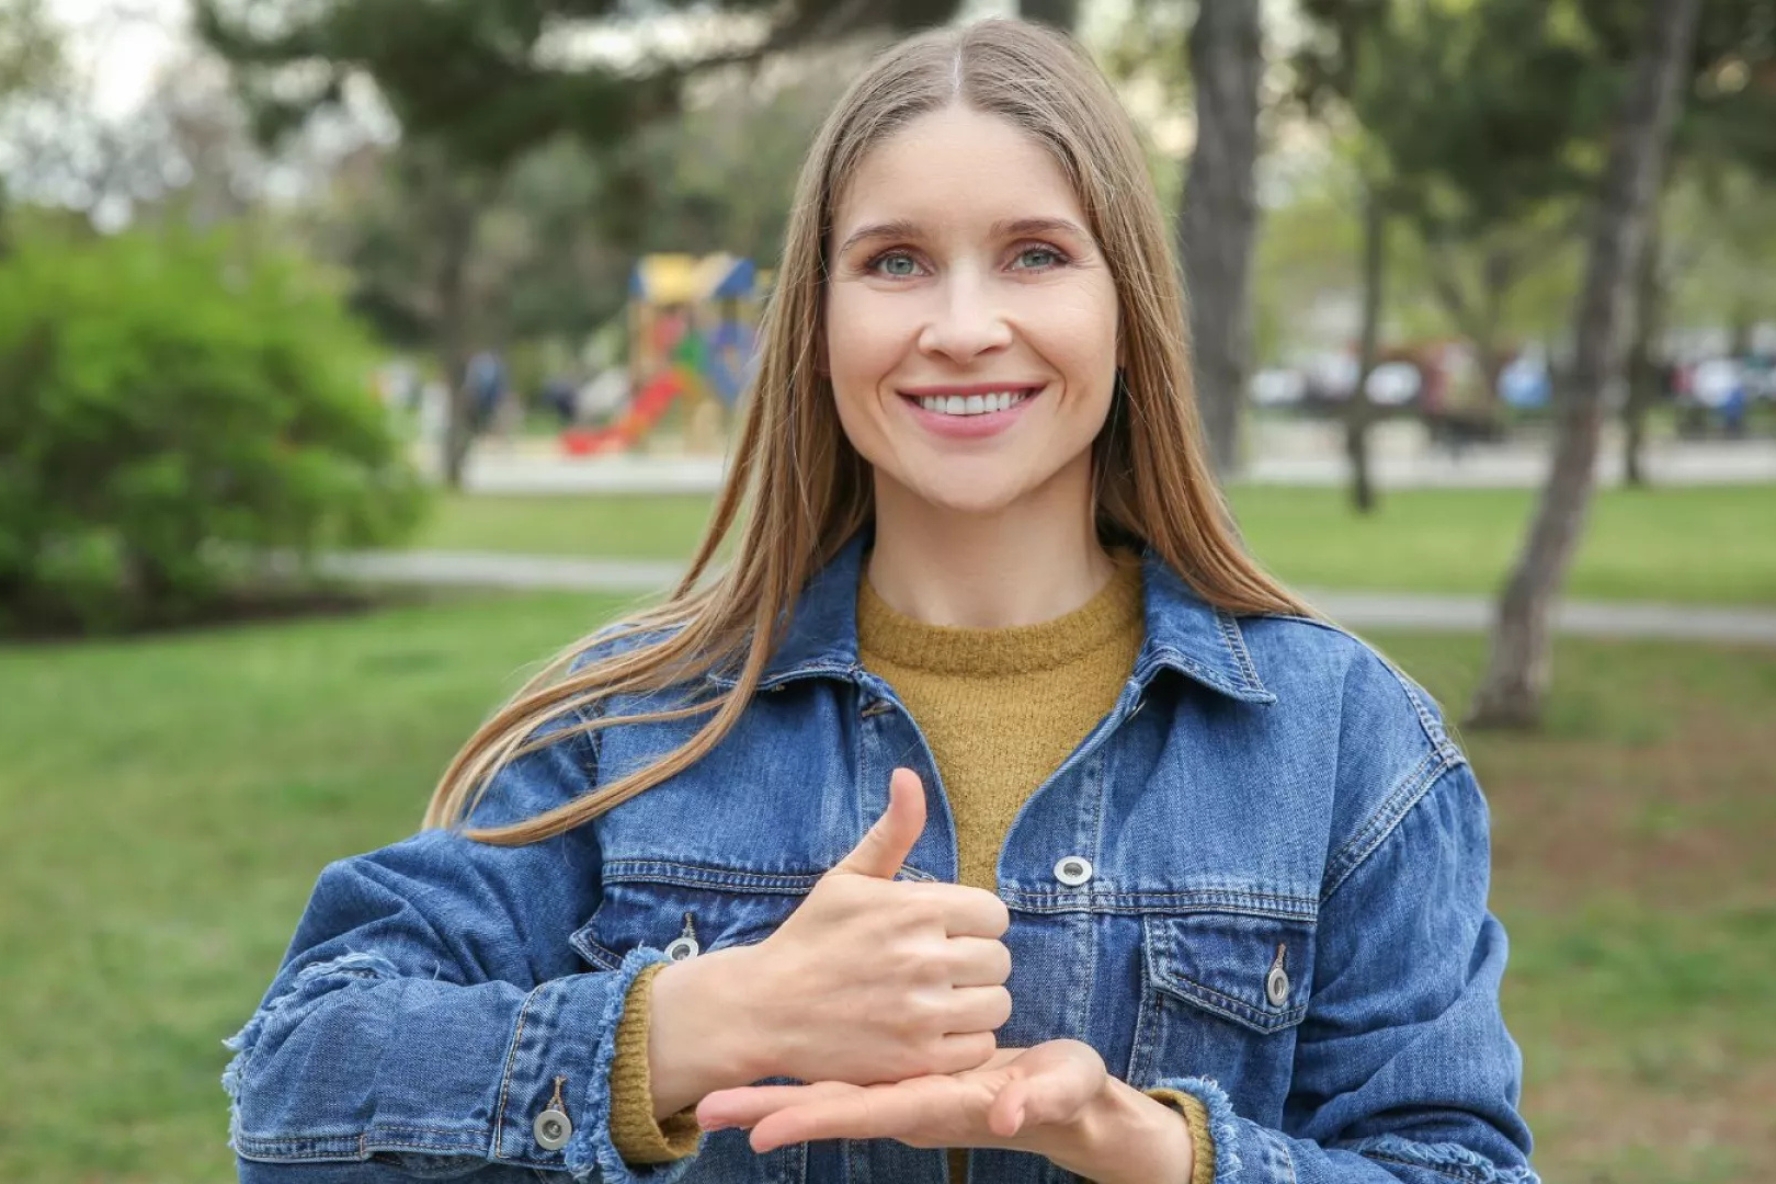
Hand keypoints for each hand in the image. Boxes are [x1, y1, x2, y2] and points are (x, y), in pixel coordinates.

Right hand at [650, 768, 1011, 1103]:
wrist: (763, 1010)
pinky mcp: (916, 1060)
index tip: (946, 933)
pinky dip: (963, 1042)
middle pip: (999, 960)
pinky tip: (932, 1031)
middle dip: (974, 962)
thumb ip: (892, 831)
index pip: (993, 914)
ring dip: (975, 1003)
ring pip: (997, 1004)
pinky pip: (979, 1047)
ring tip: (940, 1000)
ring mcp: (921, 1013)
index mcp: (912, 908)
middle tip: (939, 969)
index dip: (973, 923)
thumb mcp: (847, 878)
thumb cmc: (810, 939)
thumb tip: (908, 775)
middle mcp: (922, 958)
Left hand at [697, 1041, 1105, 1151]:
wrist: (1065, 1101)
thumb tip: (1005, 1114)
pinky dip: (806, 1079)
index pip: (865, 1111)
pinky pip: (847, 1080)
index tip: (761, 1132)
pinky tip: (772, 1068)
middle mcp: (908, 1104)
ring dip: (776, 1097)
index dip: (814, 1118)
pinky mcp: (903, 1077)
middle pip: (830, 1108)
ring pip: (830, 1094)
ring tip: (714, 1100)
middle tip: (706, 1111)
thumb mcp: (1060, 1091)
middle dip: (770, 1110)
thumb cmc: (1066, 1094)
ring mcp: (902, 1092)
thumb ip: (1035, 1100)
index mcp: (937, 1104)